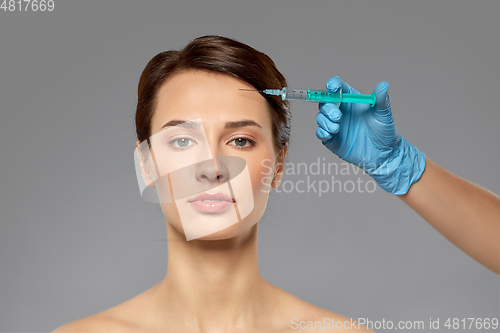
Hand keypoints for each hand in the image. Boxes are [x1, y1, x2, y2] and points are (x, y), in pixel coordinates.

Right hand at [315, 76, 425, 194]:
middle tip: (338, 116)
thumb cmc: (385, 131)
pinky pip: (320, 133)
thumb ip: (381, 99)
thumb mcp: (383, 114)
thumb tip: (383, 84)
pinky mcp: (332, 140)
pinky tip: (330, 134)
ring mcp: (335, 125)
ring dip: (325, 121)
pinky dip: (322, 132)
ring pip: (320, 117)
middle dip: (328, 108)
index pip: (337, 87)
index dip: (332, 84)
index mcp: (351, 100)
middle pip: (325, 102)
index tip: (333, 88)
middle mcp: (340, 110)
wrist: (383, 154)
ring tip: (337, 128)